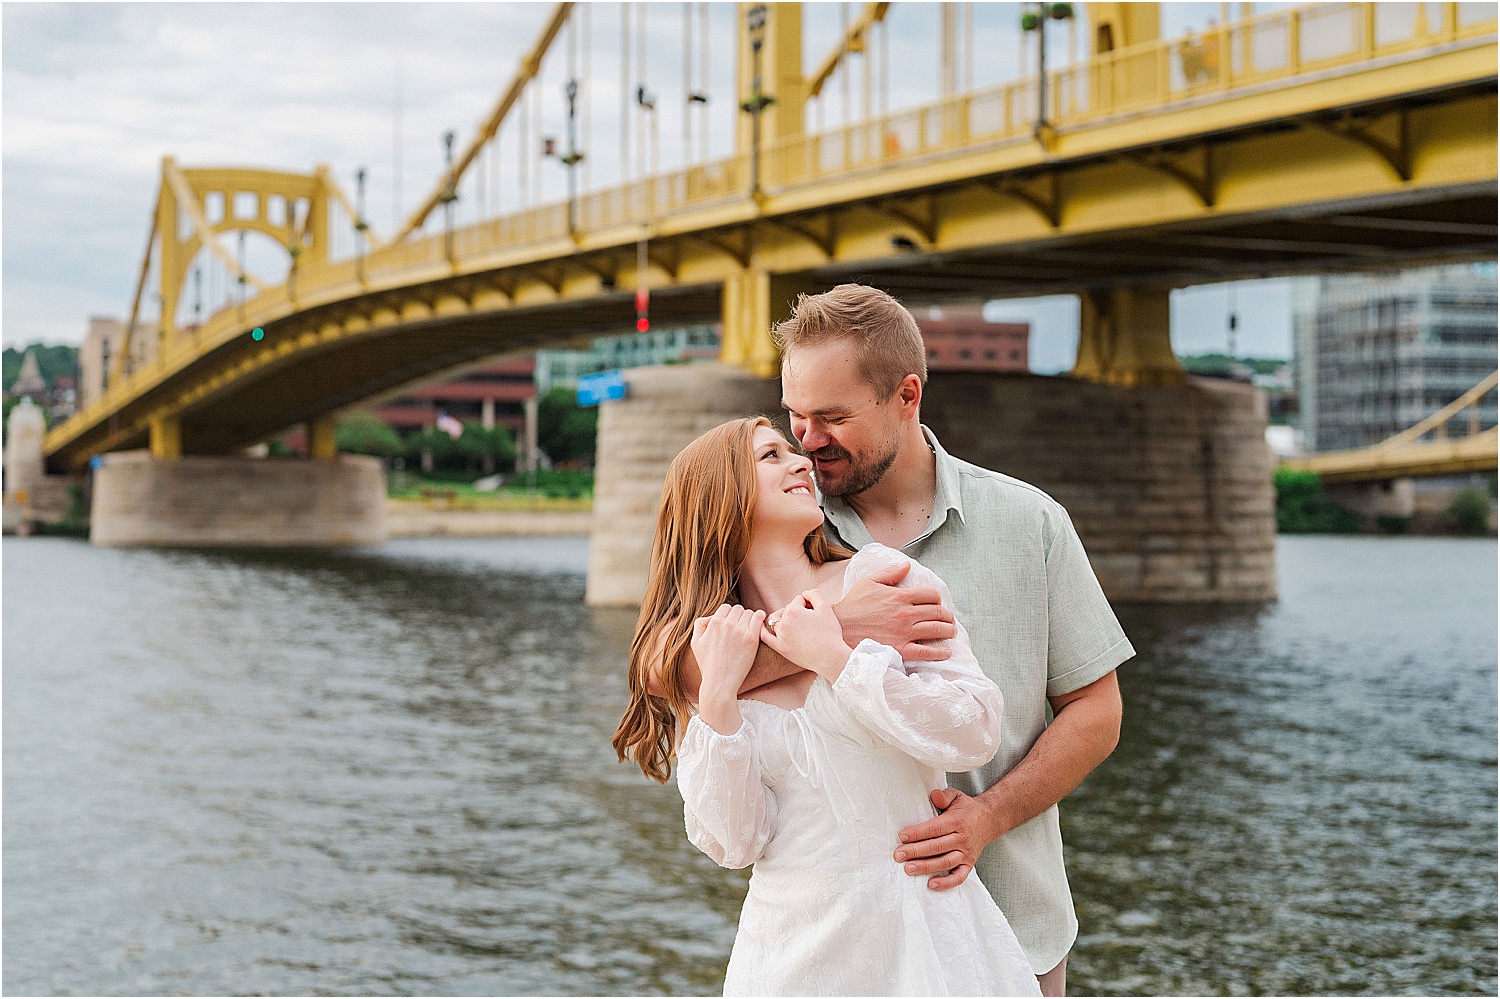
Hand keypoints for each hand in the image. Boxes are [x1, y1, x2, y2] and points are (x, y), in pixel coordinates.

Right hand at [691, 604, 765, 702]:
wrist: (720, 682)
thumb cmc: (707, 664)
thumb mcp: (695, 642)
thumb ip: (700, 625)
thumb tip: (711, 617)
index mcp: (714, 623)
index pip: (726, 607)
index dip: (728, 615)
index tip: (731, 623)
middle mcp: (727, 624)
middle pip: (738, 609)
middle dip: (739, 616)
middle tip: (740, 627)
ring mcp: (740, 631)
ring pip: (749, 613)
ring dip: (749, 618)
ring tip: (749, 627)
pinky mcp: (751, 639)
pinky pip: (759, 618)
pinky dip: (760, 617)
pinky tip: (760, 621)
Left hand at [760, 589, 851, 679]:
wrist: (830, 657)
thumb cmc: (830, 633)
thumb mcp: (826, 608)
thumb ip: (815, 594)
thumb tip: (805, 594)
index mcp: (793, 611)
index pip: (798, 600)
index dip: (809, 605)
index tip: (816, 614)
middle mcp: (783, 623)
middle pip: (788, 610)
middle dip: (798, 612)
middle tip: (810, 622)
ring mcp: (780, 636)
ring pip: (777, 621)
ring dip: (784, 619)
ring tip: (796, 624)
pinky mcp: (780, 648)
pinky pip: (766, 637)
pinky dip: (763, 631)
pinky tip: (762, 627)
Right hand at [834, 561, 954, 660]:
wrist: (839, 630)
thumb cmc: (852, 606)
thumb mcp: (869, 583)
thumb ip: (890, 573)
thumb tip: (906, 565)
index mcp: (900, 596)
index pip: (931, 595)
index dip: (937, 599)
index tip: (937, 603)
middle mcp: (906, 613)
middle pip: (938, 612)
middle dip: (947, 615)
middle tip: (948, 619)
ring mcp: (905, 632)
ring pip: (937, 630)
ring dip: (948, 630)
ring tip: (950, 632)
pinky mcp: (901, 649)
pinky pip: (926, 652)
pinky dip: (940, 652)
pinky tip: (946, 651)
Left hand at [894, 788, 999, 890]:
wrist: (989, 820)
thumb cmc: (966, 809)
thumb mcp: (957, 796)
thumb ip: (944, 796)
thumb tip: (934, 795)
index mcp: (957, 821)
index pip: (935, 828)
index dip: (918, 833)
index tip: (902, 836)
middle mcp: (962, 839)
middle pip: (937, 847)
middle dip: (916, 851)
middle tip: (898, 855)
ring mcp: (966, 853)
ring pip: (945, 862)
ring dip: (926, 867)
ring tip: (908, 869)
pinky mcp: (969, 865)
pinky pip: (959, 877)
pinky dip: (946, 883)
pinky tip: (931, 884)